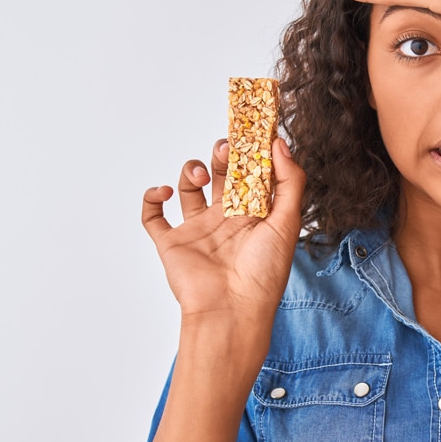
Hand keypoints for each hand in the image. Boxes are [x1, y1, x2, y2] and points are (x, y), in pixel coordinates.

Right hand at [141, 139, 304, 329]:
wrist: (231, 310)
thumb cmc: (264, 272)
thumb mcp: (287, 222)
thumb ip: (288, 182)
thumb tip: (279, 144)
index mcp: (254, 215)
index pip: (250, 173)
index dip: (248, 152)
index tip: (247, 130)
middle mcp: (225, 219)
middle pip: (218, 174)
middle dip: (220, 156)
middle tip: (224, 149)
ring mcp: (197, 230)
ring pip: (187, 188)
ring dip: (190, 171)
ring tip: (198, 177)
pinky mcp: (171, 243)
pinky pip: (153, 216)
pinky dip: (152, 197)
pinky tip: (165, 192)